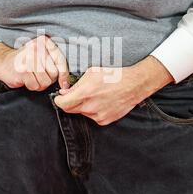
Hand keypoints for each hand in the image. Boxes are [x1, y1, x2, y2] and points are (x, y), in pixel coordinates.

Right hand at [0, 35, 69, 90]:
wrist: (2, 62)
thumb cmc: (25, 62)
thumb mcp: (42, 57)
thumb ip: (56, 66)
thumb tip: (66, 84)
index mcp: (44, 41)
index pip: (61, 61)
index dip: (64, 75)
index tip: (63, 83)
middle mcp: (37, 48)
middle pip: (54, 74)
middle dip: (48, 79)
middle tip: (38, 75)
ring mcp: (29, 59)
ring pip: (45, 82)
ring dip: (39, 84)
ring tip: (31, 77)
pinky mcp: (22, 70)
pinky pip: (35, 86)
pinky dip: (30, 86)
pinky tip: (25, 79)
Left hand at [54, 56, 173, 125]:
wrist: (134, 85)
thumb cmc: (114, 76)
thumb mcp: (92, 73)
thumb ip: (76, 84)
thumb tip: (65, 92)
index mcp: (85, 93)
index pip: (62, 103)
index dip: (59, 100)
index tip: (60, 96)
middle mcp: (90, 107)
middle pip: (70, 110)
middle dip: (69, 102)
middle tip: (76, 94)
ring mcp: (98, 116)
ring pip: (82, 113)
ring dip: (83, 106)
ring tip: (95, 96)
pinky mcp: (104, 121)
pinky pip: (92, 117)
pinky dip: (93, 110)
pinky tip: (102, 101)